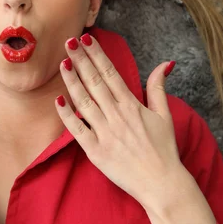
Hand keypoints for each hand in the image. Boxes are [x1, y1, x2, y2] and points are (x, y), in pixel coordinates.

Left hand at [55, 33, 184, 209]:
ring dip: (72, 81)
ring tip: (62, 64)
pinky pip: (77, 130)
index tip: (86, 39)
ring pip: (83, 102)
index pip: (110, 73)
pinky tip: (58, 99)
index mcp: (132, 105)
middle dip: (81, 60)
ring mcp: (105, 133)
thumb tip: (163, 64)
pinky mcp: (95, 151)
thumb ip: (158, 88)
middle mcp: (116, 116)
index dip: (97, 55)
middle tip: (68, 42)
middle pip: (94, 82)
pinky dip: (66, 115)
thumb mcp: (165, 115)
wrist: (162, 184)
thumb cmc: (163, 149)